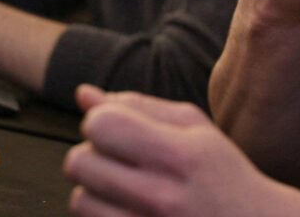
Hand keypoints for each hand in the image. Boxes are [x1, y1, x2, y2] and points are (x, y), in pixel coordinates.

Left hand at [65, 86, 299, 216]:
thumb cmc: (220, 173)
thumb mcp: (194, 128)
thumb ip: (138, 106)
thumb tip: (83, 94)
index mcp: (178, 155)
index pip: (101, 125)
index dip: (101, 120)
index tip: (118, 128)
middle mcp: (160, 197)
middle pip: (79, 162)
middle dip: (93, 154)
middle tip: (121, 158)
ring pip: (79, 199)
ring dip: (95, 189)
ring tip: (126, 187)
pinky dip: (101, 213)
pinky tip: (126, 208)